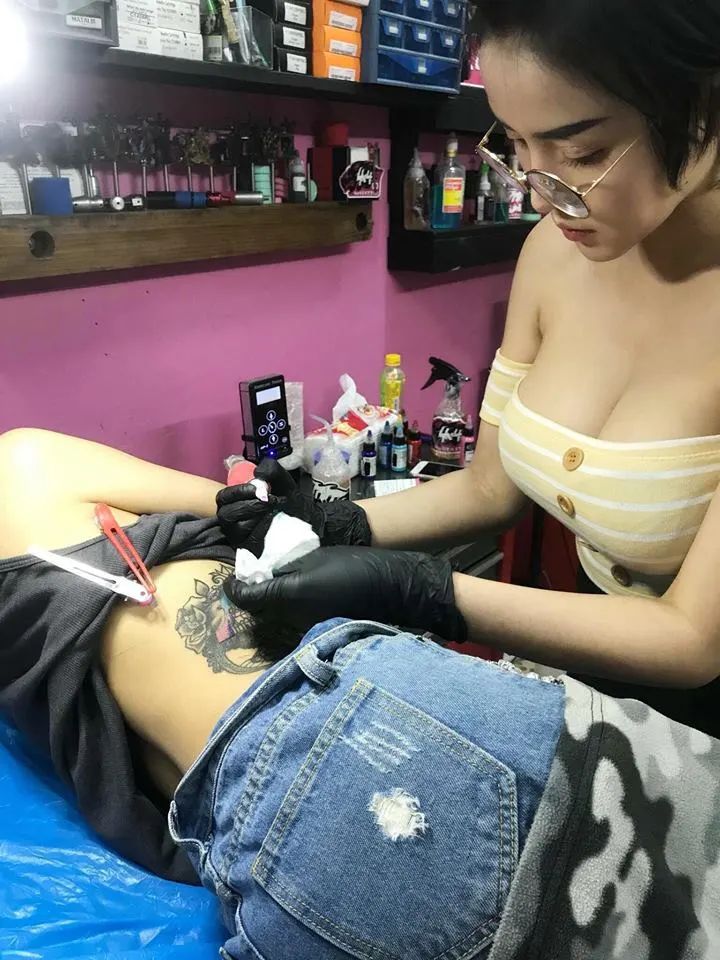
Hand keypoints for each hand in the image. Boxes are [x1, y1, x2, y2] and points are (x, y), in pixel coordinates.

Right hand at [216, 459, 371, 554]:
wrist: (308, 523)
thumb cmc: (291, 503)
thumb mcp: (284, 482)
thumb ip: (272, 471)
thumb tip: (258, 473)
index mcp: (239, 501)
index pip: (224, 497)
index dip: (237, 491)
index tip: (259, 487)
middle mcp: (235, 519)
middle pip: (225, 513)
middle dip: (246, 503)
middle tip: (267, 500)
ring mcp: (241, 536)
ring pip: (234, 527)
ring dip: (253, 515)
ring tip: (272, 511)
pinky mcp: (249, 548)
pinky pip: (246, 541)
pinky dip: (259, 529)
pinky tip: (272, 524)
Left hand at [224, 546, 466, 643]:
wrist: (391, 588)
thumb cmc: (352, 566)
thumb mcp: (314, 558)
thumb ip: (284, 566)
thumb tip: (263, 571)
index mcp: (287, 598)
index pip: (246, 599)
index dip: (234, 588)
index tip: (231, 578)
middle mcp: (292, 620)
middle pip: (261, 610)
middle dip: (253, 594)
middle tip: (254, 573)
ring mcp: (307, 628)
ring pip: (278, 614)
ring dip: (272, 600)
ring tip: (276, 578)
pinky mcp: (321, 629)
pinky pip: (295, 618)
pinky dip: (290, 605)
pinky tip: (300, 590)